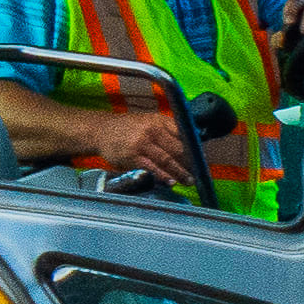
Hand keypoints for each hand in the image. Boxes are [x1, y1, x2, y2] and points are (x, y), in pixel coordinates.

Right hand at [87, 103, 208, 192]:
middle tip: (199, 172)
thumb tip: (191, 142)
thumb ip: (168, 130)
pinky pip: (151, 168)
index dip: (195, 147)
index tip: (202, 157)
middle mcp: (152, 130)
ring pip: (167, 160)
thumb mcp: (149, 121)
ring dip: (180, 172)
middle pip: (178, 148)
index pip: (183, 133)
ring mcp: (142, 144)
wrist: (101, 130)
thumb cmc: (129, 128)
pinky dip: (162, 176)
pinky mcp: (132, 157)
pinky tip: (170, 182)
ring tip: (189, 181)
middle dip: (191, 162)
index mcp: (160, 120)